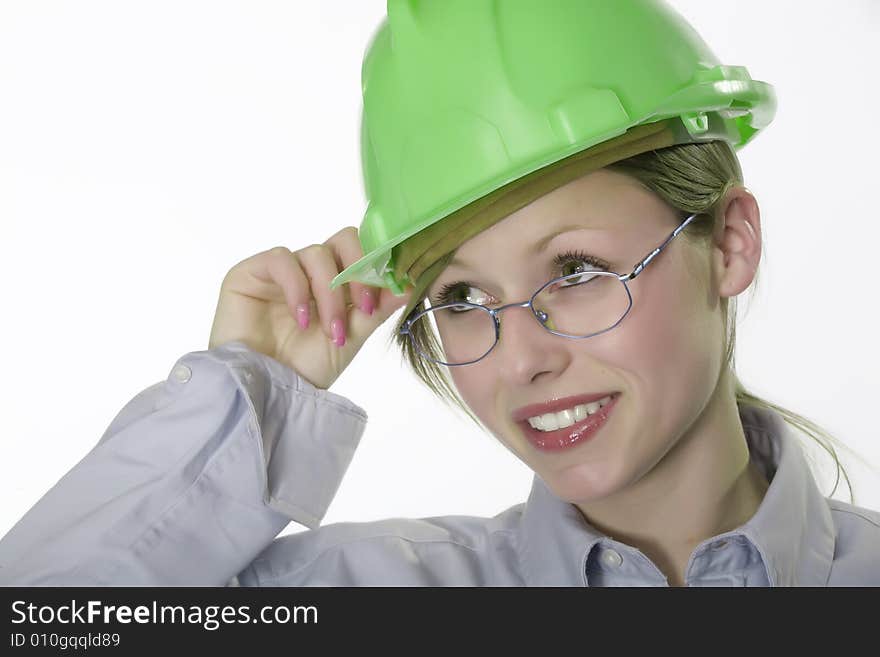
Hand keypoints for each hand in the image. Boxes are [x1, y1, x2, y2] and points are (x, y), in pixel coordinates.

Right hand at [208, 226, 412, 389]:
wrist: (266, 392)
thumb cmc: (305, 368)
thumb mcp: (351, 338)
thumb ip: (376, 309)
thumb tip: (409, 284)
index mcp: (336, 282)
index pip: (362, 251)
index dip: (379, 263)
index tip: (393, 288)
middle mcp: (311, 271)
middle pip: (343, 239)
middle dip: (359, 272)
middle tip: (364, 307)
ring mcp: (282, 270)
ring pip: (316, 253)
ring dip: (330, 293)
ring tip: (330, 330)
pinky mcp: (251, 272)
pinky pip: (281, 260)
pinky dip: (298, 288)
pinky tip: (302, 319)